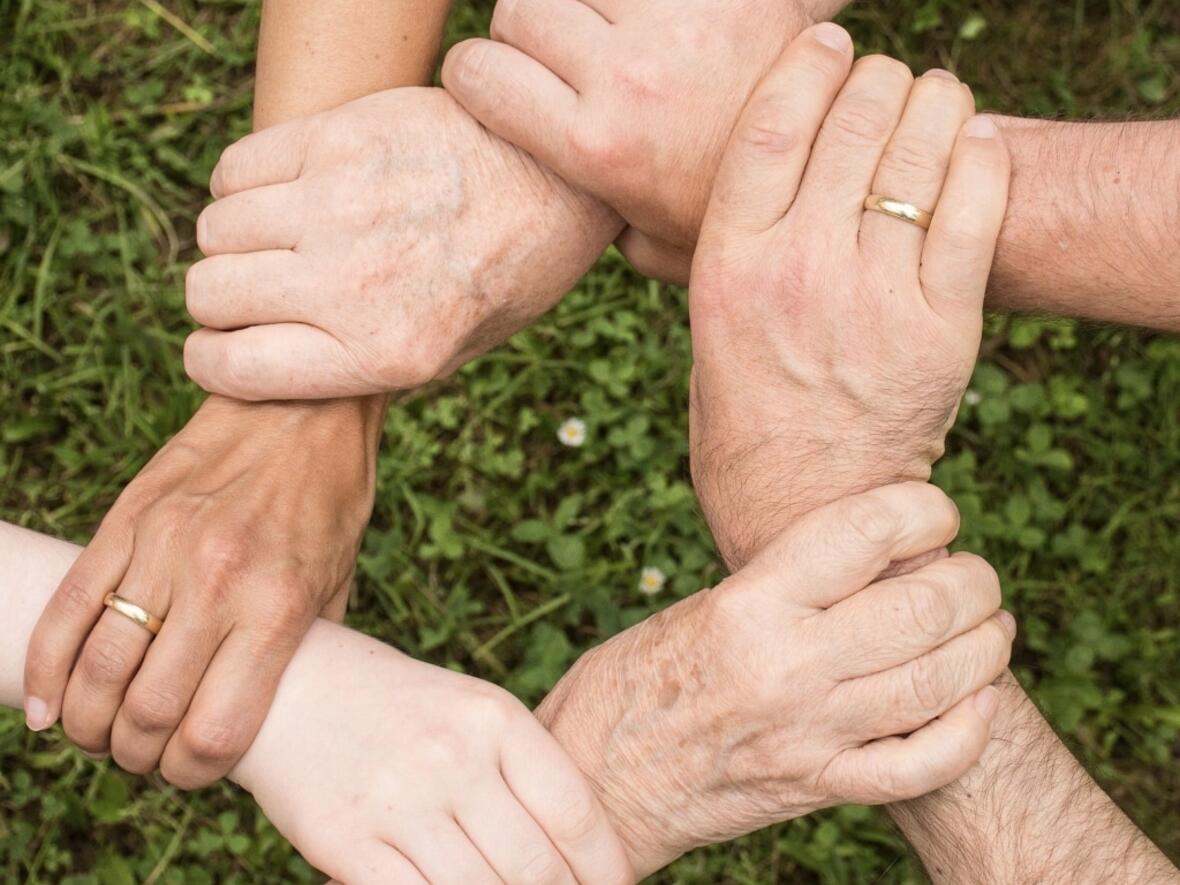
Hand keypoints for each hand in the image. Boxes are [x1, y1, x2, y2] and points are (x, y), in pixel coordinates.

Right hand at [23, 395, 381, 787]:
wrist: (302, 406)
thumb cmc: (329, 500)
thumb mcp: (338, 582)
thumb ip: (300, 650)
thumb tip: (263, 712)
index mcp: (277, 608)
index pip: (214, 730)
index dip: (192, 773)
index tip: (190, 771)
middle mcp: (217, 583)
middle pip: (147, 712)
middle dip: (136, 755)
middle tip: (141, 755)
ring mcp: (164, 549)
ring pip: (97, 669)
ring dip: (88, 722)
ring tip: (98, 731)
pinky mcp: (126, 521)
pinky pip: (67, 608)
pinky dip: (45, 669)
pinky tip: (47, 704)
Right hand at [183, 86, 619, 399]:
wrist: (559, 178)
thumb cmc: (507, 272)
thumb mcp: (453, 351)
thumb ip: (362, 365)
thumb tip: (270, 365)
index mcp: (386, 353)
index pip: (233, 368)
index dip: (211, 361)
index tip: (219, 348)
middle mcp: (355, 284)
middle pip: (210, 294)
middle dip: (220, 301)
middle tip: (256, 291)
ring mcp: (342, 205)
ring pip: (215, 229)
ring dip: (233, 240)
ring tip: (277, 239)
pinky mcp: (339, 138)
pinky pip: (236, 168)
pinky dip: (241, 185)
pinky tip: (282, 192)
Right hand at [232, 622, 632, 884]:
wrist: (290, 687)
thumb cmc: (399, 705)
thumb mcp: (470, 710)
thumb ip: (521, 769)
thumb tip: (579, 849)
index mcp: (493, 717)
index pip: (574, 810)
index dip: (605, 865)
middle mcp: (451, 757)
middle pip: (534, 865)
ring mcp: (397, 801)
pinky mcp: (345, 842)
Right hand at [442, 0, 848, 281]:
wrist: (836, 171)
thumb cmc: (734, 214)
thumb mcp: (652, 243)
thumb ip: (593, 220)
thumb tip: (559, 212)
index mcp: (594, 146)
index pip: (477, 72)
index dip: (476, 74)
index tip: (496, 84)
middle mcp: (626, 78)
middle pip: (520, 8)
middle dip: (525, 31)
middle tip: (557, 57)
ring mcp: (675, 24)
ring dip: (580, 2)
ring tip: (606, 34)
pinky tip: (648, 22)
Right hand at [537, 483, 1012, 875]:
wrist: (596, 779)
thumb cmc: (635, 679)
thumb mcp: (702, 607)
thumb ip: (785, 585)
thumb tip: (873, 557)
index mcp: (748, 604)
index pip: (866, 532)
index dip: (924, 509)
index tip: (936, 511)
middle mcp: (786, 666)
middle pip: (923, 607)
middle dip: (973, 581)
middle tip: (975, 575)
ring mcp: (809, 734)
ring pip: (939, 683)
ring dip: (986, 647)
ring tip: (991, 627)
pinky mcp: (818, 787)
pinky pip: (922, 765)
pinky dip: (968, 731)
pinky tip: (978, 701)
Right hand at [686, 27, 1009, 566]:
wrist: (806, 511)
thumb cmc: (744, 422)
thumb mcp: (703, 331)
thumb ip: (713, 255)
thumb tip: (712, 186)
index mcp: (728, 266)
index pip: (770, 125)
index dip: (806, 65)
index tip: (826, 42)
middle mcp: (798, 271)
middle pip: (851, 123)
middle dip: (875, 78)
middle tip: (884, 79)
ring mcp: (874, 298)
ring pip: (918, 153)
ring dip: (933, 103)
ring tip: (933, 99)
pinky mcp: (941, 328)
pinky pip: (975, 210)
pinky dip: (981, 158)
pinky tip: (974, 141)